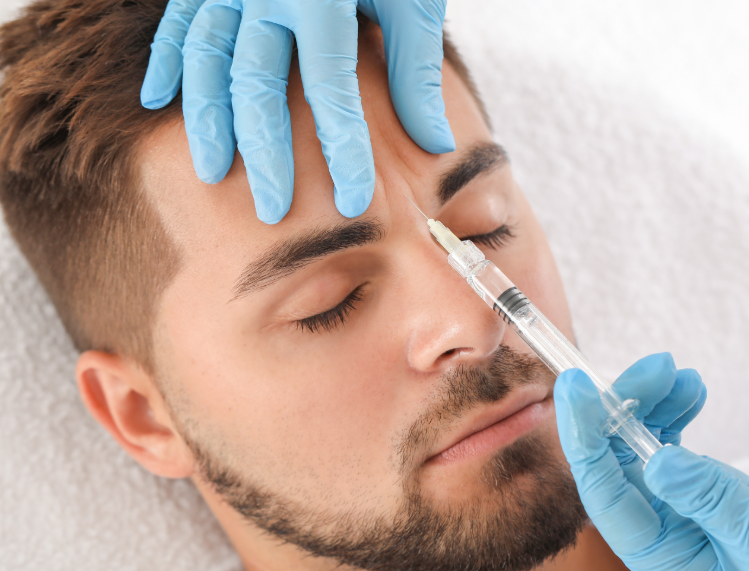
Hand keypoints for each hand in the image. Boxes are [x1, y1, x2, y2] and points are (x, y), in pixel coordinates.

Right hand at [141, 0, 454, 223]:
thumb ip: (415, 68)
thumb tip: (432, 145)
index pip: (331, 87)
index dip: (342, 147)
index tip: (351, 201)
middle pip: (256, 83)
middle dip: (265, 151)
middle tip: (273, 210)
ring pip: (206, 58)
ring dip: (207, 120)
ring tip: (213, 172)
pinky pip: (177, 21)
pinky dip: (164, 60)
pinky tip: (156, 102)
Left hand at [554, 353, 748, 570]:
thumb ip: (711, 504)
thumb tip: (660, 460)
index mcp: (655, 555)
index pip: (601, 489)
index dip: (584, 434)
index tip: (576, 387)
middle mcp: (650, 529)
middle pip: (614, 457)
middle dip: (625, 405)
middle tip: (655, 367)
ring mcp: (665, 508)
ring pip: (636, 445)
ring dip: (649, 404)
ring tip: (676, 374)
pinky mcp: (685, 493)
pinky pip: (664, 446)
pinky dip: (672, 415)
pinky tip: (688, 392)